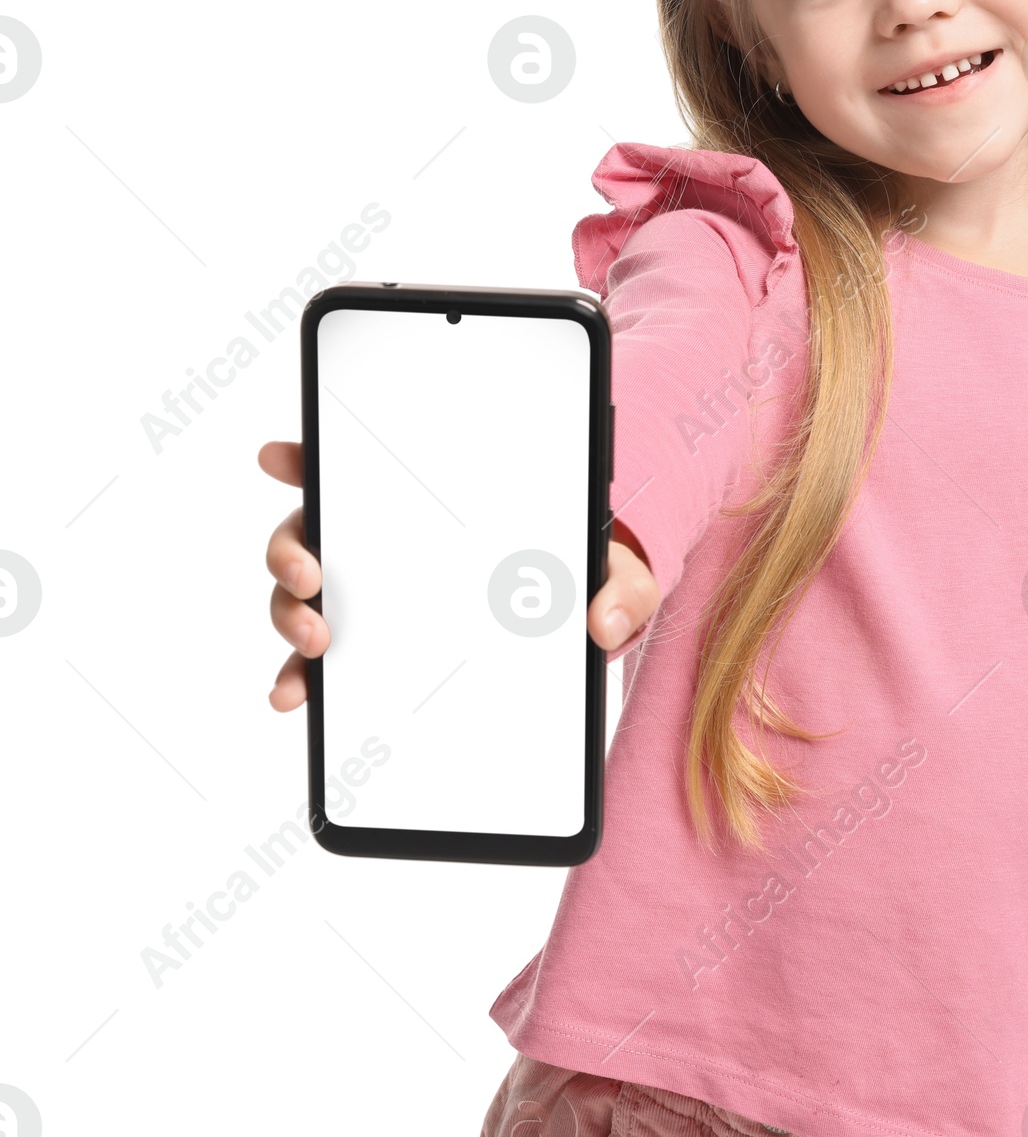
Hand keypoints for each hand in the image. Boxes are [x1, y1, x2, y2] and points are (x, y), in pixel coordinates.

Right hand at [258, 441, 662, 713]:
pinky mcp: (369, 644)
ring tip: (314, 642)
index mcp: (433, 499)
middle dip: (293, 548)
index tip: (283, 454)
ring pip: (302, 592)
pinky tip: (296, 695)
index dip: (314, 454)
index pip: (362, 463)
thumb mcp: (613, 572)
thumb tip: (606, 622)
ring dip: (290, 613)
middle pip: (312, 528)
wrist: (578, 617)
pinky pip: (320, 658)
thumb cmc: (584, 572)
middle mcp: (385, 538)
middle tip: (310, 577)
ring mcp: (370, 591)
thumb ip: (623, 588)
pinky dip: (300, 675)